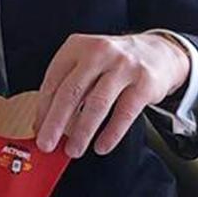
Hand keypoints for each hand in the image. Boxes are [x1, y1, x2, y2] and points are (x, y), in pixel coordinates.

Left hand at [35, 33, 189, 158]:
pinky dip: (111, 133)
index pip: (53, 81)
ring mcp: (123, 66)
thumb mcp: (86, 65)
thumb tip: (43, 123)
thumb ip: (66, 88)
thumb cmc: (114, 63)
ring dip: (82, 132)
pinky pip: (124, 113)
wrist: (158, 52)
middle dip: (55, 123)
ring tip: (74, 150)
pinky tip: (102, 146)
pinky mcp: (144, 83)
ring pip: (96, 104)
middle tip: (46, 144)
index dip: (43, 109)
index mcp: (77, 47)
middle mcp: (99, 52)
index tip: (38, 130)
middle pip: (71, 92)